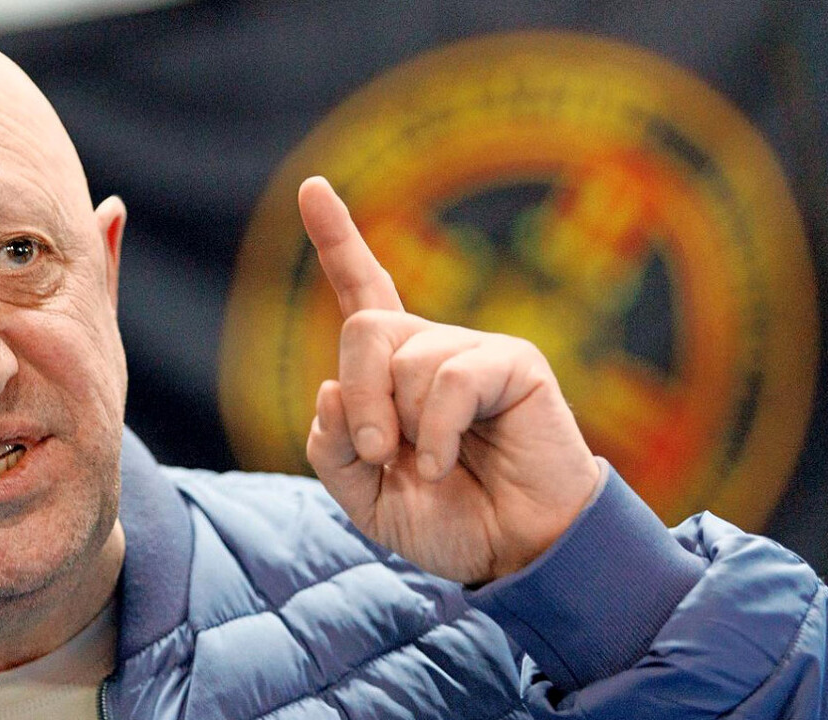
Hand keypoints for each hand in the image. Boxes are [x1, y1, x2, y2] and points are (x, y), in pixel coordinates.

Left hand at [300, 177, 602, 584]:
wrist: (514, 554)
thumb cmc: (447, 519)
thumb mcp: (364, 494)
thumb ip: (333, 447)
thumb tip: (328, 389)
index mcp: (393, 369)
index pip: (361, 290)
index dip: (337, 238)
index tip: (312, 187)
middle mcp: (431, 347)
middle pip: (364, 326)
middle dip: (359, 395)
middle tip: (378, 451)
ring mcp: (474, 350)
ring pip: (405, 359)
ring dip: (405, 427)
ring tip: (434, 466)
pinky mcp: (514, 363)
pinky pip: (451, 379)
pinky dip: (438, 434)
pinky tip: (449, 464)